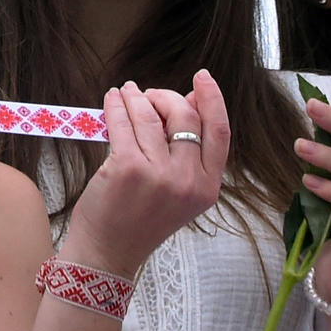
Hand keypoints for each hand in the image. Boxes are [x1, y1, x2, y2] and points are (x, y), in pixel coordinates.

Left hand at [58, 74, 230, 277]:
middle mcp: (188, 181)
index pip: (220, 132)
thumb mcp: (178, 191)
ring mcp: (158, 175)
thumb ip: (188, 151)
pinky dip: (116, 104)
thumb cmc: (140, 219)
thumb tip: (191, 100)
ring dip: (136, 97)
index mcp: (207, 187)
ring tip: (126, 93)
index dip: (214, 99)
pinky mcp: (127, 168)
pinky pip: (123, 122)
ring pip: (151, 115)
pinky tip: (112, 99)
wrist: (109, 252)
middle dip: (165, 96)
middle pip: (185, 116)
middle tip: (148, 95)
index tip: (202, 78)